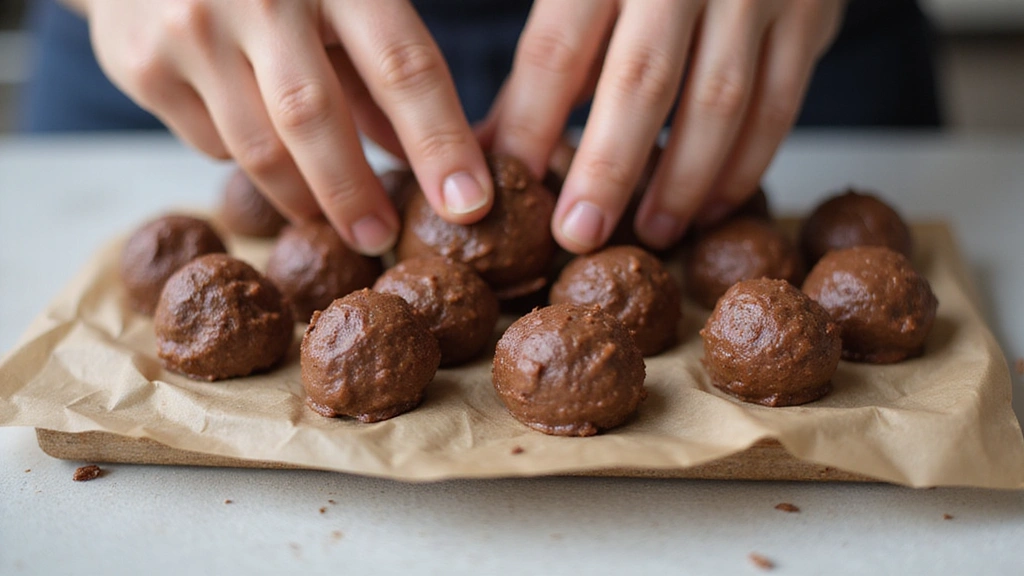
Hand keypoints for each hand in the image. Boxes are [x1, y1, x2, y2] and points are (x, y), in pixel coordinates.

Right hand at [73, 0, 492, 254]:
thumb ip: (384, 71)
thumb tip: (436, 163)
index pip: (404, 66)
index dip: (441, 143)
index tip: (469, 204)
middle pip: (317, 119)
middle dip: (357, 194)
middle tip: (382, 239)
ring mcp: (192, 26)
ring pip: (260, 148)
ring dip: (304, 197)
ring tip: (331, 219)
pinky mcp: (142, 64)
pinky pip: (211, 144)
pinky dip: (245, 158)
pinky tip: (257, 138)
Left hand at [487, 0, 843, 252]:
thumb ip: (546, 57)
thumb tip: (491, 148)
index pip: (557, 50)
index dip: (531, 125)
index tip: (510, 189)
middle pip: (640, 80)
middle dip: (607, 168)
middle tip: (577, 235)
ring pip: (719, 101)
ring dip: (682, 181)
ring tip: (650, 233)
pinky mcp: (811, 14)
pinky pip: (780, 104)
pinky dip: (746, 165)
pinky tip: (712, 207)